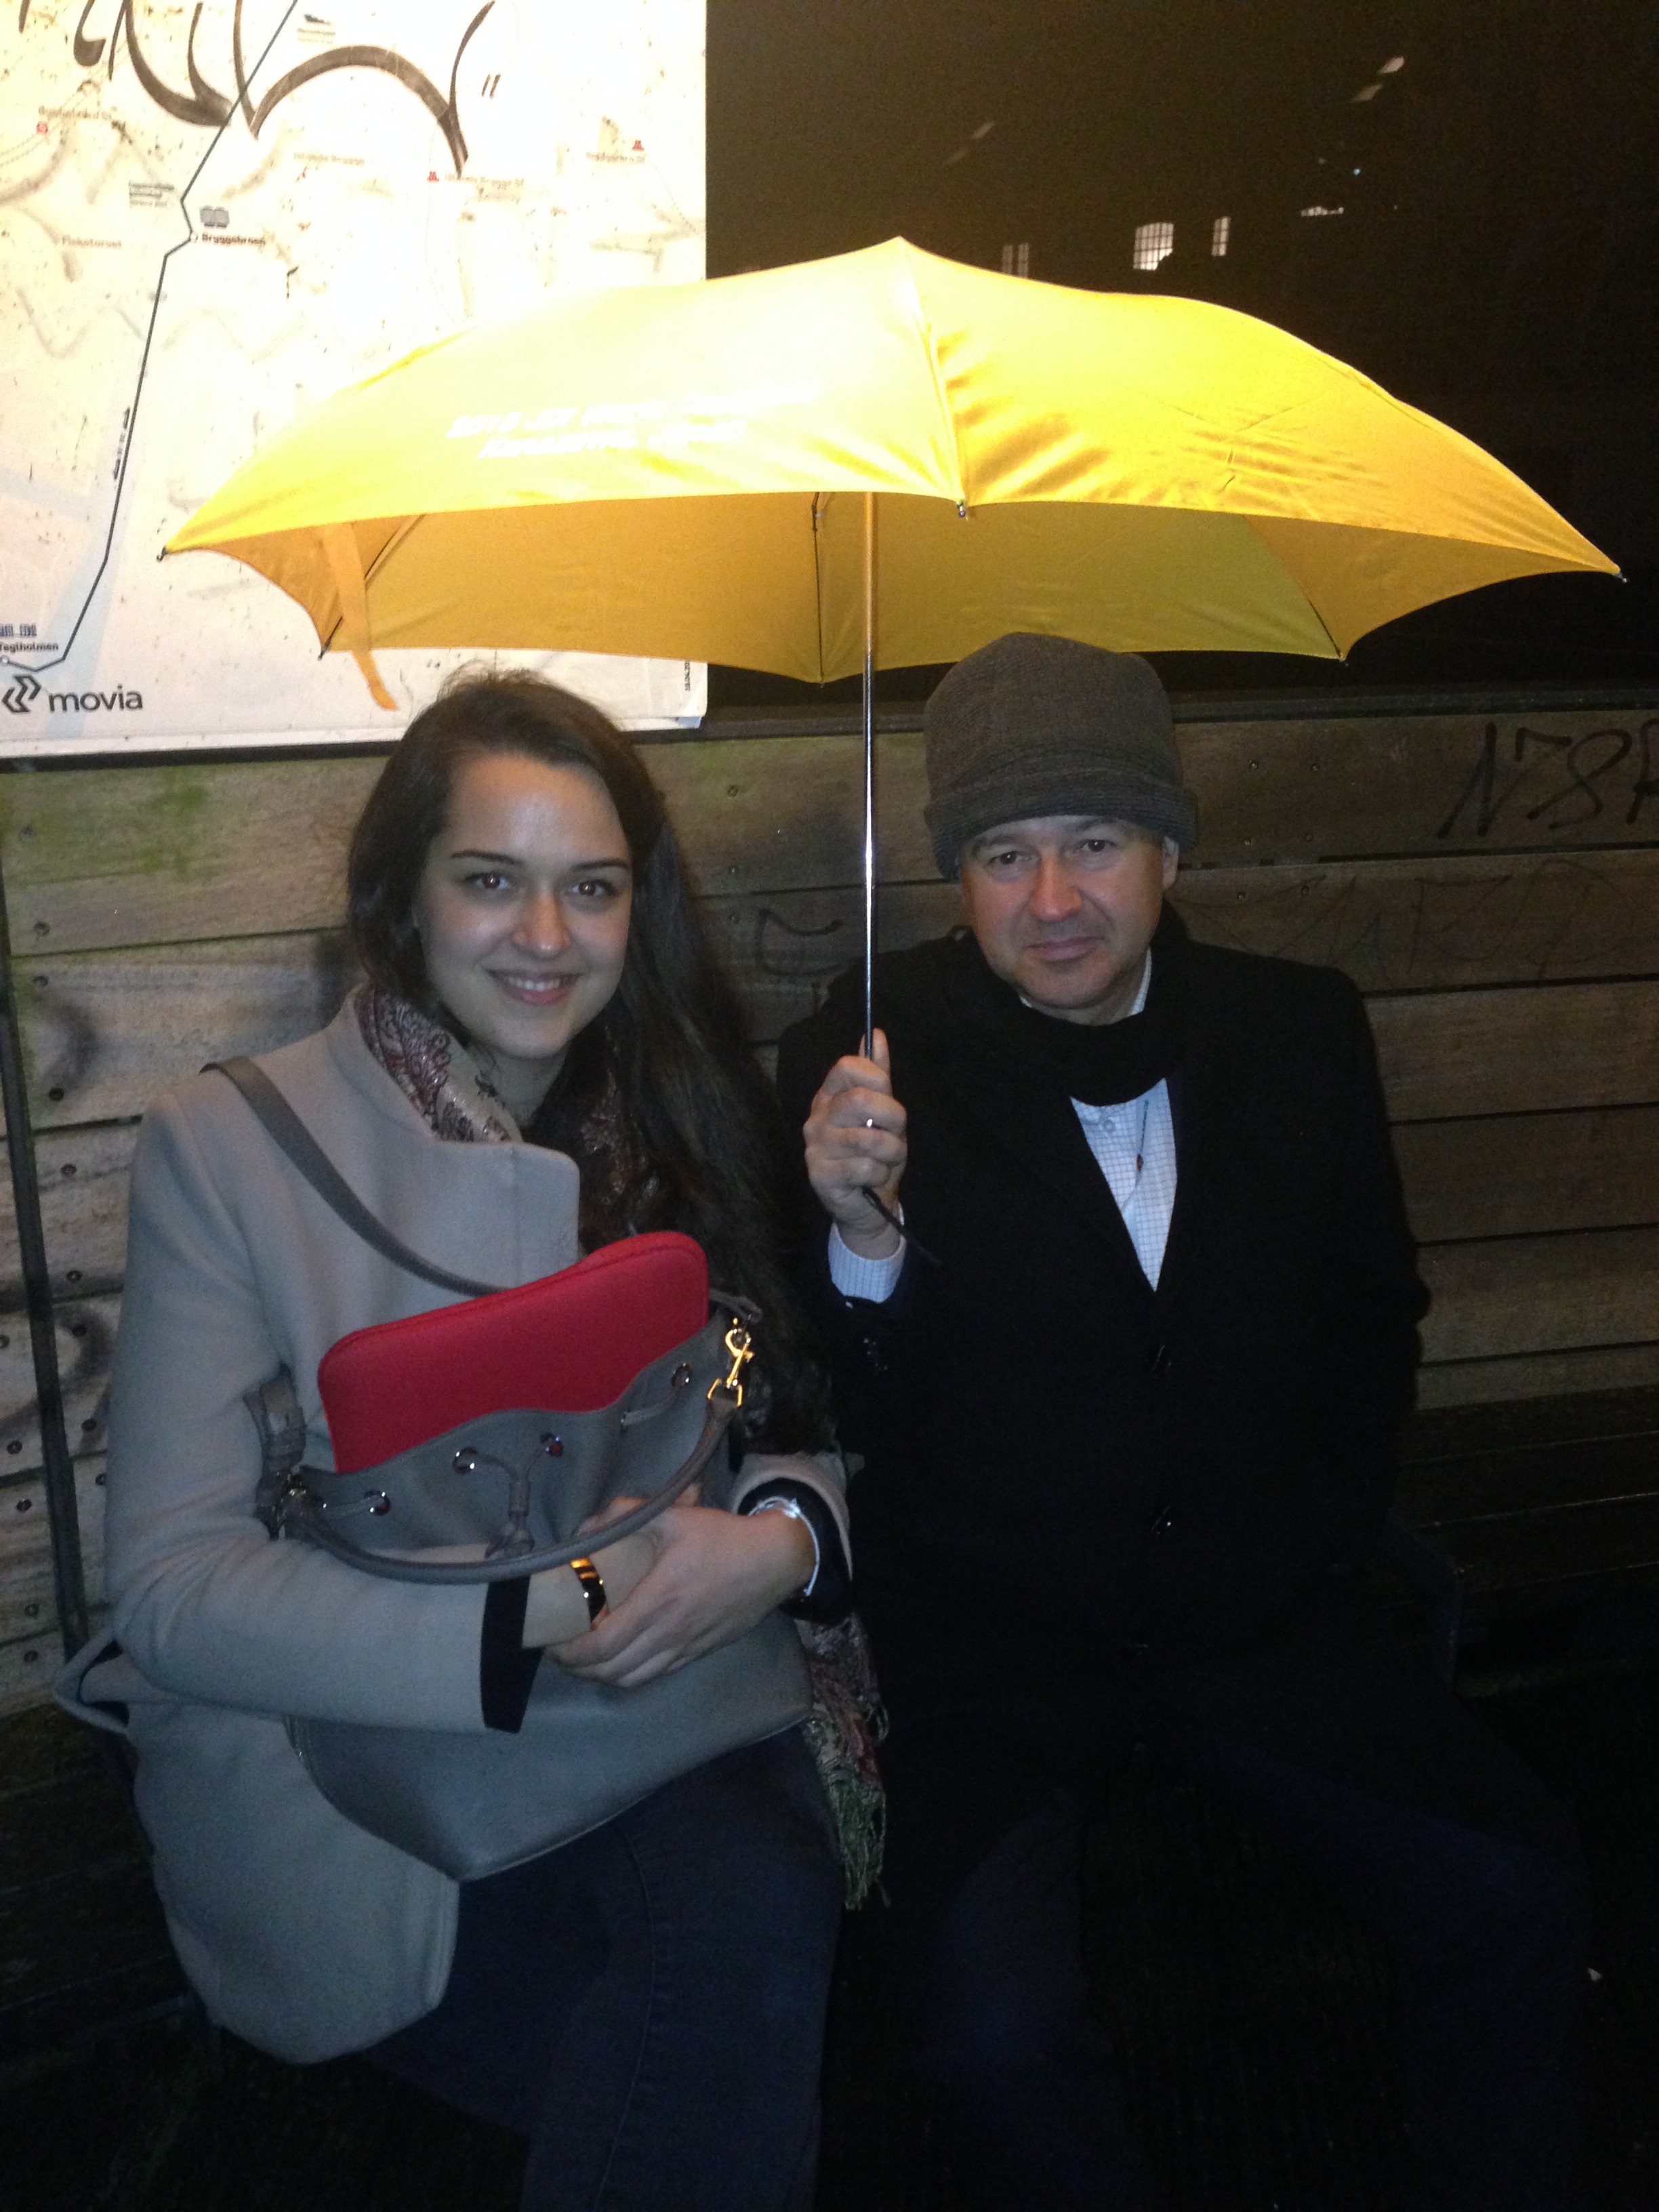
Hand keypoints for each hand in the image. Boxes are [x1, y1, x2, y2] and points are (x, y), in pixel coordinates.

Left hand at [545, 1499, 813, 1688]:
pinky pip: (656, 1675)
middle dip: (579, 1668)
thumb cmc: (721, 1538)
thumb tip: (586, 1527)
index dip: (572, 1653)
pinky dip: (631, 1674)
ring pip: (634, 1679)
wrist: (774, 1560)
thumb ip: (625, 1514)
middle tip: (562, 1651)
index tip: (554, 1642)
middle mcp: (669, 1632)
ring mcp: (686, 1647)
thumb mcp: (672, 1515)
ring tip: (587, 1660)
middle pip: (612, 1671)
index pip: (604, 1645)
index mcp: (658, 1600)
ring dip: (603, 1676)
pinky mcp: (698, 1653)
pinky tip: (622, 1659)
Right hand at [803, 1028, 906, 1257]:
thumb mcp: (883, 1112)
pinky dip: (879, 1174)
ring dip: (892, 1152)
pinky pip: (864, 1167)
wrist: (868, 1204)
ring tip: (885, 1161)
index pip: (848, 1067)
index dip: (878, 1080)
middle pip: (861, 1099)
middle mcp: (816, 1117)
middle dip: (893, 1119)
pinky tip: (872, 1178)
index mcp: (830, 1096)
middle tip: (895, 1134)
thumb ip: (878, 1074)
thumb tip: (876, 1033)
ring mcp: (815, 1146)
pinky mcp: (819, 1174)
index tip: (887, 1098)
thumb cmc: (875, 1154)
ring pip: (868, 1138)